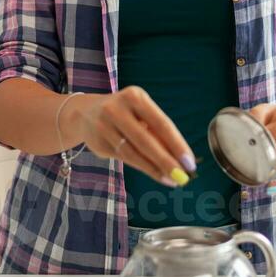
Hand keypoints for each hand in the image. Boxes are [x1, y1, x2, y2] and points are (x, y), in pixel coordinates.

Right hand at [70, 87, 196, 186]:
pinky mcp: (98, 142)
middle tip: (182, 176)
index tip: (189, 161)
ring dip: (154, 169)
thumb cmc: (126, 113)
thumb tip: (181, 159)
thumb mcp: (142, 113)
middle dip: (166, 160)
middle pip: (145, 140)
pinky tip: (156, 174)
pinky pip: (124, 158)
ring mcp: (104, 126)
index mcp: (134, 97)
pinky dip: (143, 168)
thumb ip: (158, 133)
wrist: (86, 113)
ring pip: (133, 153)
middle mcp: (117, 109)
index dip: (176, 144)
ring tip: (172, 179)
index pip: (161, 123)